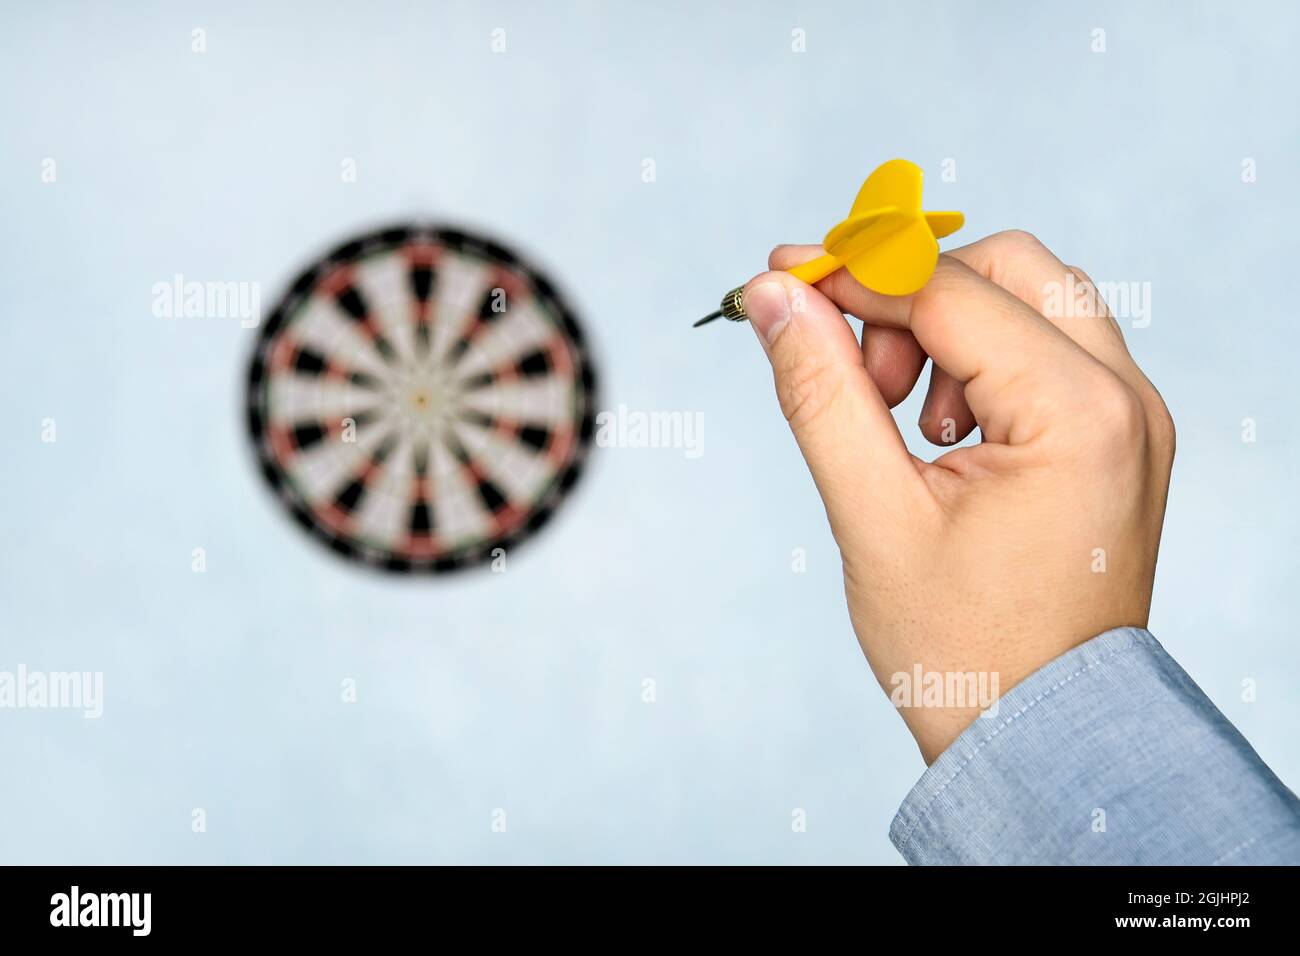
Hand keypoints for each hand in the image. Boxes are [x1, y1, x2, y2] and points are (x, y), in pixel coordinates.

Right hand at [742, 231, 1175, 762]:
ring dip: (947, 329)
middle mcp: (1126, 400)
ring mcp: (1132, 417)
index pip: (949, 292)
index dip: (853, 274)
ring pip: (1032, 300)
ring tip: (899, 420)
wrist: (1037, 736)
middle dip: (913, 295)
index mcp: (1079, 416)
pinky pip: (1048, 350)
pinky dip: (981, 362)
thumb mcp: (872, 514)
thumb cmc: (963, 649)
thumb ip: (819, 390)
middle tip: (854, 367)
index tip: (780, 278)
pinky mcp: (1117, 436)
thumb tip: (772, 297)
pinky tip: (941, 435)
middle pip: (1010, 268)